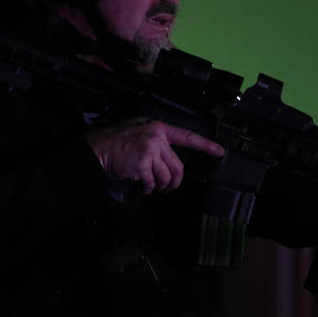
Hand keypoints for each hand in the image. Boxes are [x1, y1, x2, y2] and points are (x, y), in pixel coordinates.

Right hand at [85, 118, 224, 194]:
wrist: (96, 149)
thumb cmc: (115, 141)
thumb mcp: (138, 129)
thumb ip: (155, 139)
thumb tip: (167, 157)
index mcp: (158, 127)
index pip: (187, 136)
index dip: (205, 145)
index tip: (220, 151)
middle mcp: (157, 137)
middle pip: (178, 165)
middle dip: (174, 181)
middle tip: (167, 188)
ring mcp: (150, 150)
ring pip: (166, 176)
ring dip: (160, 186)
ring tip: (150, 186)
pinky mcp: (143, 164)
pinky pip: (153, 183)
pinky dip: (148, 188)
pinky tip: (140, 185)